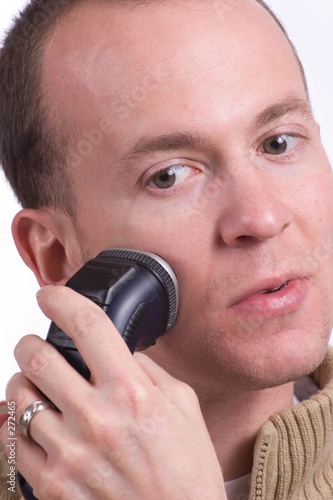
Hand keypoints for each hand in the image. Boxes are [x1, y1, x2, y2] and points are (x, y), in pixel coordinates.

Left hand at [0, 286, 225, 498]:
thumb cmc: (185, 469)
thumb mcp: (182, 404)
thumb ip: (146, 369)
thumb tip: (119, 348)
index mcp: (131, 392)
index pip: (88, 325)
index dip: (62, 298)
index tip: (51, 294)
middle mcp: (96, 418)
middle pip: (38, 356)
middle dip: (30, 341)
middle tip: (36, 343)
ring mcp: (69, 452)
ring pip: (19, 395)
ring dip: (24, 382)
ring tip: (37, 385)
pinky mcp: (51, 483)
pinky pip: (13, 439)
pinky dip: (18, 420)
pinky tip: (37, 420)